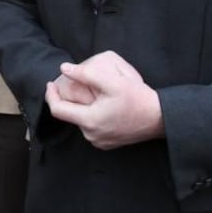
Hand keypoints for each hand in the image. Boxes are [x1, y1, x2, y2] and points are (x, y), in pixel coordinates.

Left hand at [44, 51, 163, 149]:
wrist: (161, 118)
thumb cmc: (138, 99)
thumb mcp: (112, 81)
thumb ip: (85, 74)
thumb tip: (64, 68)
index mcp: (89, 121)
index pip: (58, 110)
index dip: (51, 95)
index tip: (51, 83)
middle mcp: (92, 136)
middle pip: (70, 115)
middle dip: (70, 98)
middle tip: (76, 83)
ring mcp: (100, 142)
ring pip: (82, 121)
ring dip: (82, 106)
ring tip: (91, 92)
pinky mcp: (108, 143)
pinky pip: (92, 127)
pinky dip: (92, 115)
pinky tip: (101, 104)